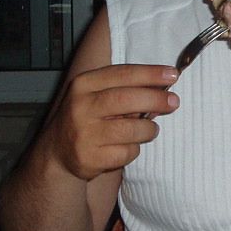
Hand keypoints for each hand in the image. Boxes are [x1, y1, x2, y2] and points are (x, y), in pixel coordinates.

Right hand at [41, 64, 179, 180]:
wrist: (57, 152)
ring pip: (131, 129)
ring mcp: (84, 133)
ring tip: (150, 130)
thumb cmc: (88, 118)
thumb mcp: (98, 96)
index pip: (122, 74)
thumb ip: (126, 91)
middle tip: (174, 101)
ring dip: (149, 129)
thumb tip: (163, 91)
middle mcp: (81, 106)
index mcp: (84, 84)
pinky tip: (127, 147)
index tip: (172, 75)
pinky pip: (127, 152)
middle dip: (156, 99)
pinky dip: (134, 150)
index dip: (150, 73)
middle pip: (127, 99)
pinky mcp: (90, 158)